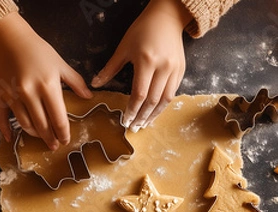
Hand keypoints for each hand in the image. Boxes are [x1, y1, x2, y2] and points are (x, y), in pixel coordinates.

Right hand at [0, 13, 92, 149]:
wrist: (8, 38)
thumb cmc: (38, 50)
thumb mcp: (60, 64)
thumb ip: (75, 82)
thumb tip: (89, 97)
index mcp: (48, 86)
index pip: (58, 118)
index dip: (63, 133)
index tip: (66, 140)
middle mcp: (29, 94)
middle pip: (41, 125)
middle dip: (50, 138)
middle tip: (54, 145)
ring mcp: (12, 96)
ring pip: (24, 124)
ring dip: (34, 134)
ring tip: (41, 137)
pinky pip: (0, 117)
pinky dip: (5, 129)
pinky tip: (10, 138)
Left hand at [91, 0, 191, 131]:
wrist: (167, 18)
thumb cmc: (143, 30)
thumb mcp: (123, 48)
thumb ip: (110, 68)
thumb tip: (95, 84)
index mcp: (146, 61)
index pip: (139, 94)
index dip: (132, 110)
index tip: (125, 120)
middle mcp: (163, 68)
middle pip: (153, 100)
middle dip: (142, 116)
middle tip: (134, 128)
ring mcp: (174, 70)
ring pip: (165, 100)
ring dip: (154, 115)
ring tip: (145, 124)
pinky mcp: (181, 70)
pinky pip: (173, 93)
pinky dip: (164, 105)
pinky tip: (156, 111)